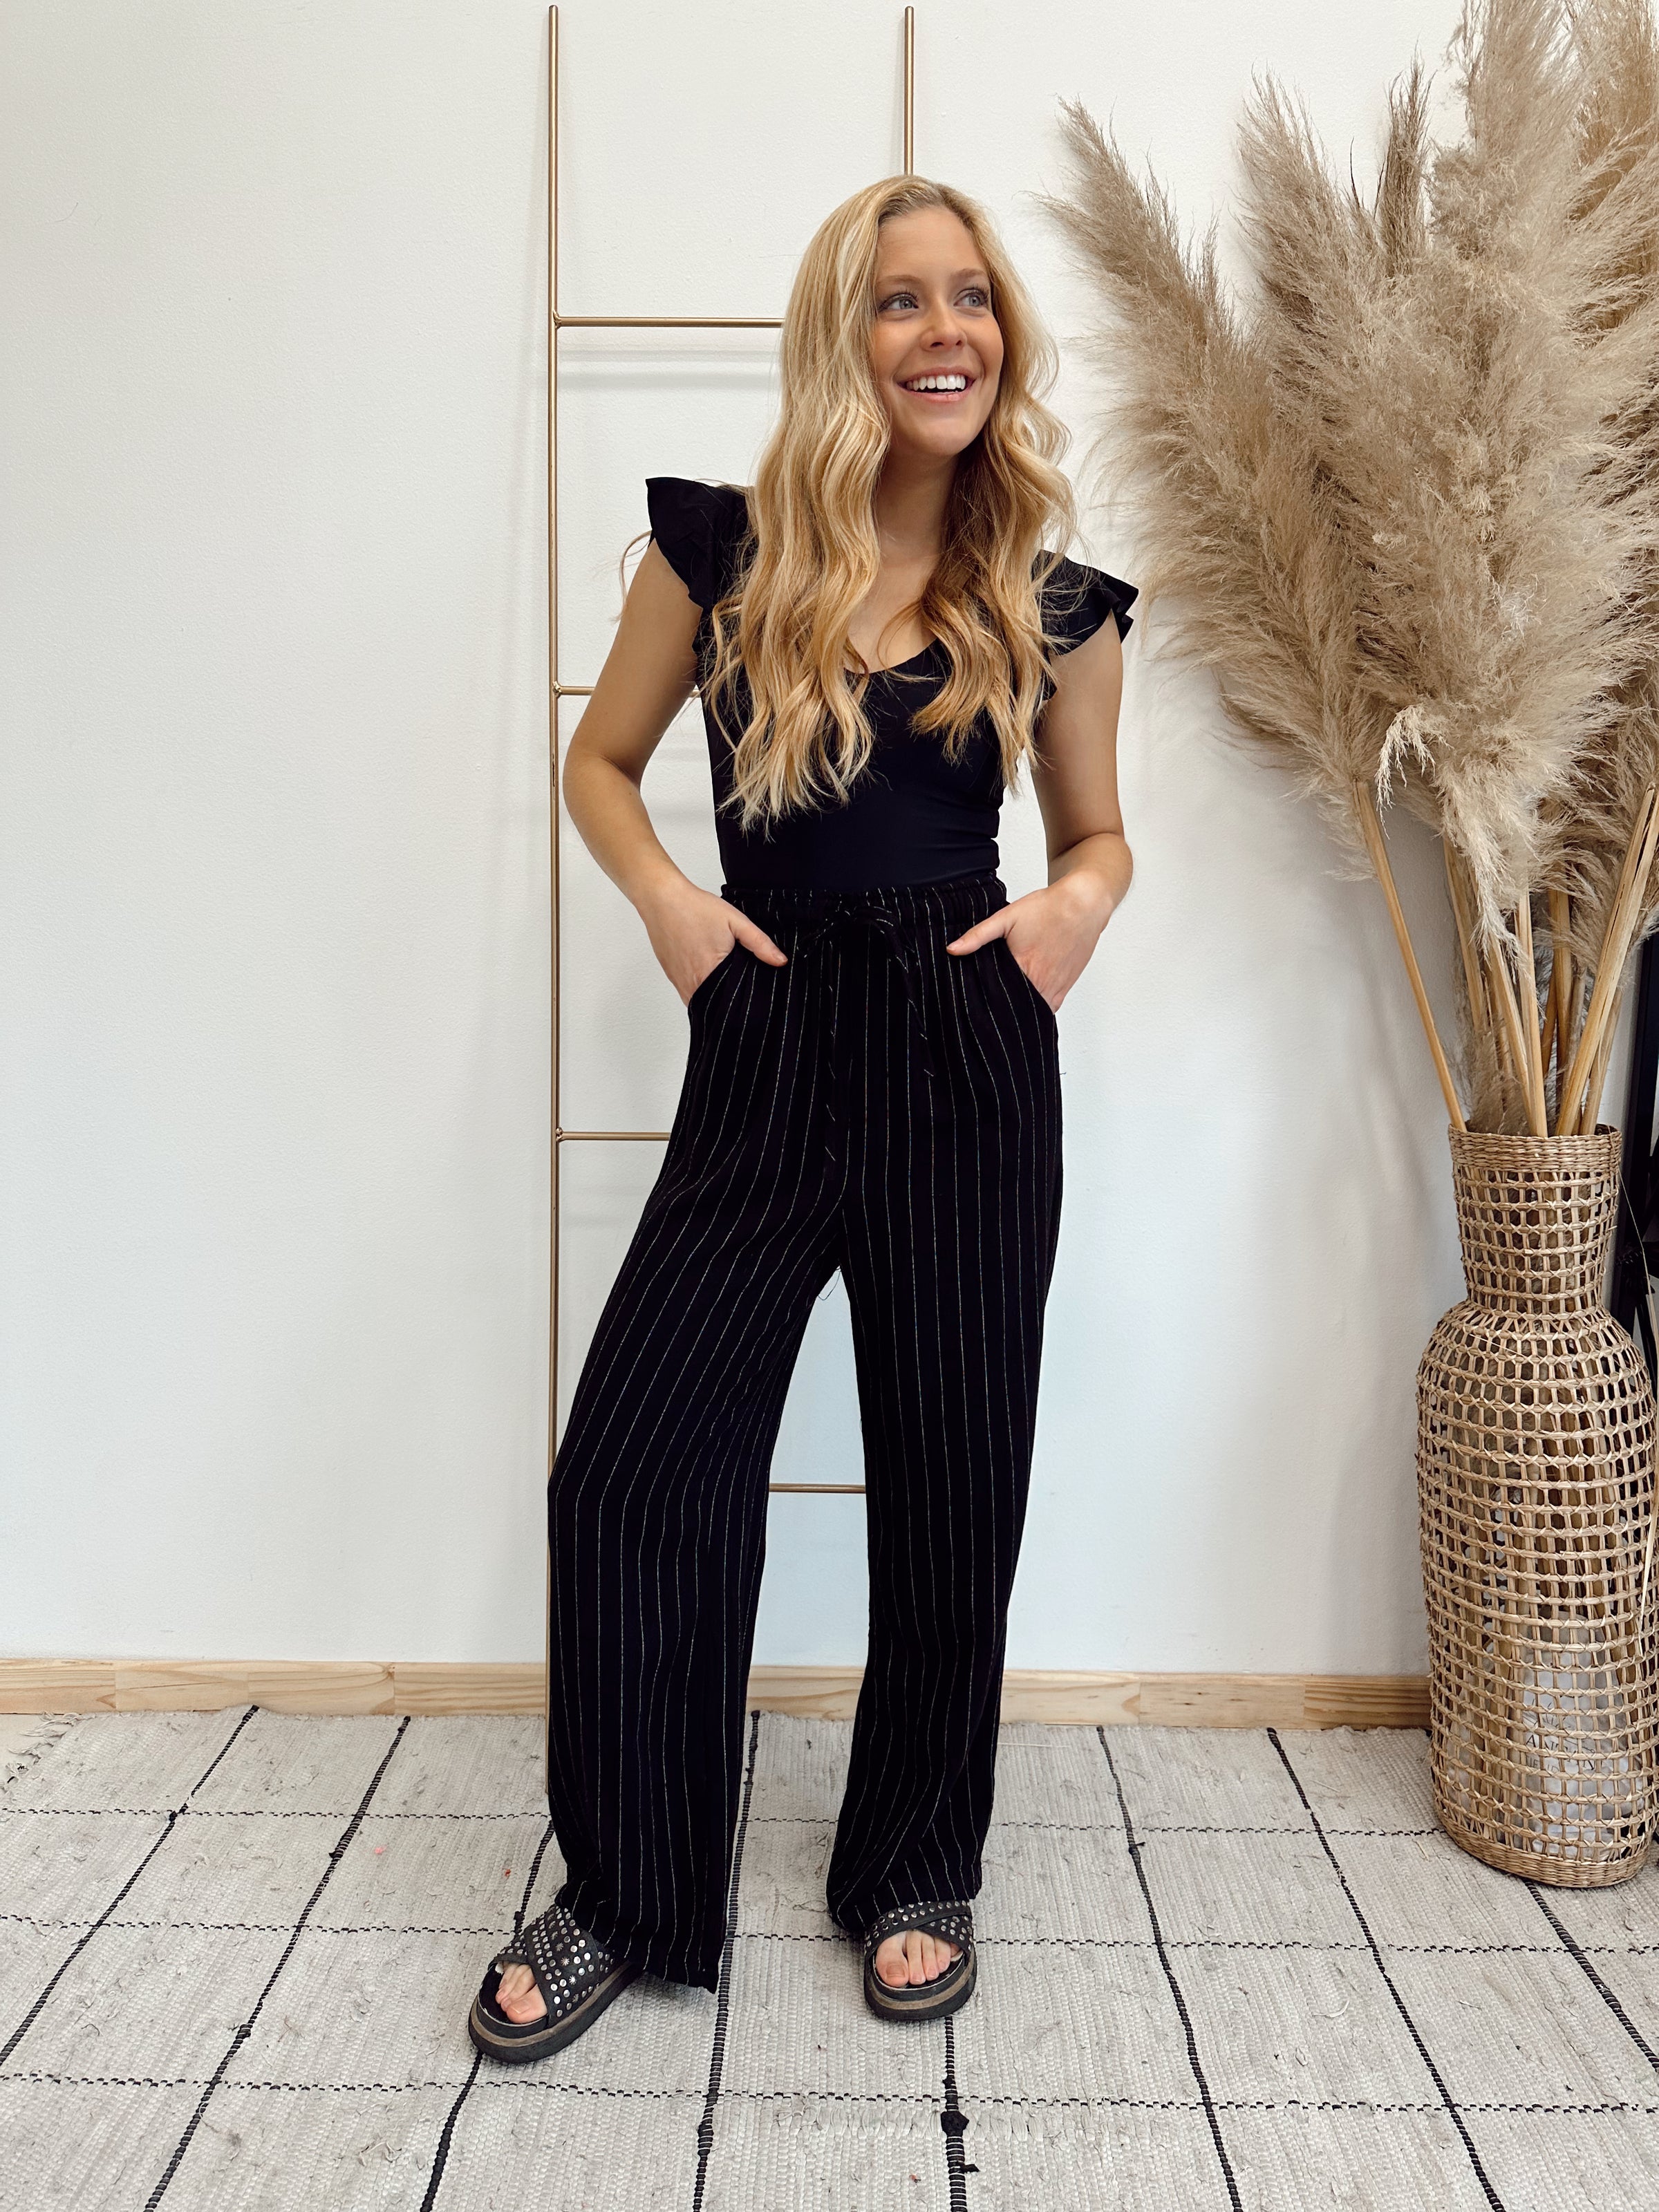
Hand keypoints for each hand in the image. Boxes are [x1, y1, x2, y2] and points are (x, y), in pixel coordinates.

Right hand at [638, 875, 787, 1004]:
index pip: (733, 1003)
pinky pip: (690, 994)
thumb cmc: (695, 908)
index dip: (746, 1001)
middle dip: (731, 1001)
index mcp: (710, 972)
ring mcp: (679, 982)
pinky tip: (710, 974)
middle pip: (717, 1006)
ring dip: (716, 997)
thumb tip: (780, 961)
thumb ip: (759, 943)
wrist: (662, 899)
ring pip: (703, 1002)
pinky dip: (702, 990)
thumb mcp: (735, 921)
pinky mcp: (672, 978)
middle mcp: (692, 983)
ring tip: (727, 980)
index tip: (754, 994)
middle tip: (742, 985)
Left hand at [944, 873, 1116, 1009]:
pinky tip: (1023, 1005)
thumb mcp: (1007, 917)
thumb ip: (978, 935)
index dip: (983, 1003)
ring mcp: (1055, 988)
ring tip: (1002, 1011)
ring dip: (1017, 1013)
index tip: (971, 1005)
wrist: (1083, 905)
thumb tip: (953, 949)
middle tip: (984, 1013)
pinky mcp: (1065, 988)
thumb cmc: (1048, 909)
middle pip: (1014, 1010)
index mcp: (1023, 967)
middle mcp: (1040, 982)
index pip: (996, 998)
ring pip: (1032, 1013)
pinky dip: (1035, 1010)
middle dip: (998, 1012)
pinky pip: (1048, 1009)